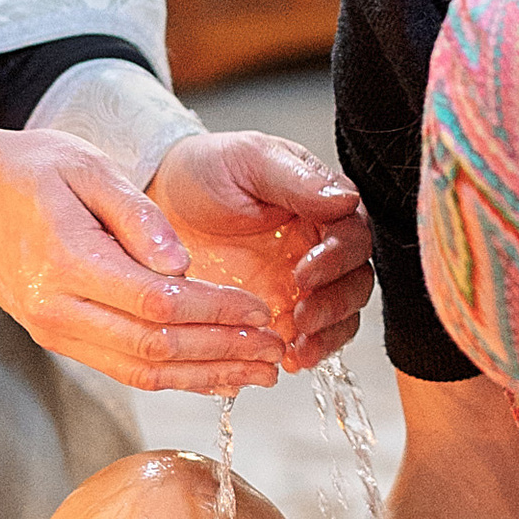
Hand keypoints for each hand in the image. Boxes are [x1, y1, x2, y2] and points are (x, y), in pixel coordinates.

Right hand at [0, 127, 286, 392]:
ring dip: (206, 376)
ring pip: (141, 372)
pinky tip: (216, 375)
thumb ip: (138, 215)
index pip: (157, 303)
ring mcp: (55, 331)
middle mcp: (57, 309)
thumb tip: (185, 264)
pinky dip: (175, 377)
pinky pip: (124, 369)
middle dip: (222, 352)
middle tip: (276, 352)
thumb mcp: (87, 167)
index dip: (215, 313)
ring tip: (259, 373)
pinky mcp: (60, 339)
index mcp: (67, 262)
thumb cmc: (28, 172)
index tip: (261, 311)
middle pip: (154, 348)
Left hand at [147, 132, 372, 370]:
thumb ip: (296, 179)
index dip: (336, 259)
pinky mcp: (278, 313)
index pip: (352, 237)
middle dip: (335, 306)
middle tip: (303, 318)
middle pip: (355, 283)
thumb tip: (345, 199)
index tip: (306, 271)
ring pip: (339, 317)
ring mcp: (301, 285)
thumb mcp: (248, 159)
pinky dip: (304, 351)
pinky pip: (305, 339)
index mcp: (323, 207)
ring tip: (299, 350)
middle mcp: (320, 248)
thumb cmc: (208, 169)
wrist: (163, 196)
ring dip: (327, 337)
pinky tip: (288, 359)